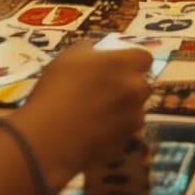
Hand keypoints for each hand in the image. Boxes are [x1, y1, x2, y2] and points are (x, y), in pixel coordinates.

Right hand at [20, 43, 152, 176]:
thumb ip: (86, 51)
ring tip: (97, 116)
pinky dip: (114, 132)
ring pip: (136, 111)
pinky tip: (93, 134)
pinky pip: (125, 133)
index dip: (132, 61)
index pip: (144, 57)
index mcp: (122, 65)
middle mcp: (135, 90)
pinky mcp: (126, 143)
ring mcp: (133, 119)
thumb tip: (92, 52)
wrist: (50, 138)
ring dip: (123, 111)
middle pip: (142, 85)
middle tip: (105, 92)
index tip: (118, 66)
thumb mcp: (66, 59)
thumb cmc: (56, 91)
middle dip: (129, 87)